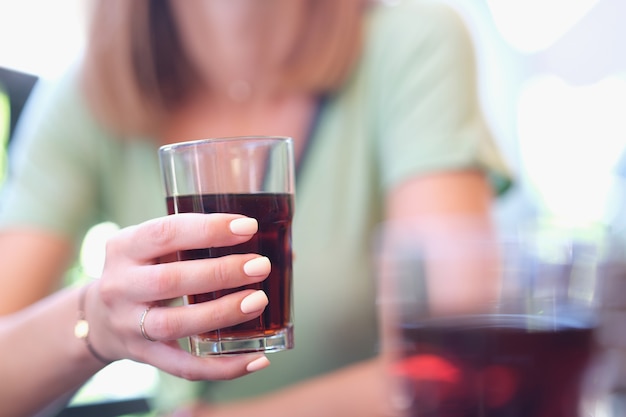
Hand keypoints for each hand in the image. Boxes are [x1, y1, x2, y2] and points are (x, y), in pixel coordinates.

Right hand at [83, 213, 271, 379]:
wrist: (98, 317)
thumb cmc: (143, 271)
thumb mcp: (153, 247)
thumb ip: (199, 240)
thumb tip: (279, 245)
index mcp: (124, 247)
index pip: (165, 233)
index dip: (208, 230)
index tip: (248, 227)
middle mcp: (120, 286)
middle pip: (170, 280)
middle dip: (220, 272)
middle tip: (261, 266)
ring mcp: (129, 324)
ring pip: (175, 324)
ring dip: (221, 314)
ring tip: (259, 301)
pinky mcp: (144, 356)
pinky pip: (184, 367)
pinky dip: (223, 367)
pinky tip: (257, 357)